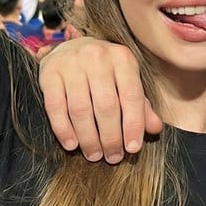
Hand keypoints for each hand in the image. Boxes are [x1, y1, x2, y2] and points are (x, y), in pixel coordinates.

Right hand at [38, 37, 163, 161]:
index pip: (131, 96)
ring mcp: (71, 63)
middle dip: (111, 137)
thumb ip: (140, 104)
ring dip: (89, 138)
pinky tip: (72, 144)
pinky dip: (64, 129)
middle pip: (106, 106)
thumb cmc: (104, 71)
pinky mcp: (49, 73)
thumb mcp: (126, 80)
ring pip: (81, 109)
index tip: (132, 149)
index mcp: (122, 58)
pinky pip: (56, 107)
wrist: (69, 48)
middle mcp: (97, 57)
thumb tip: (155, 128)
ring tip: (95, 155)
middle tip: (113, 157)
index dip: (133, 125)